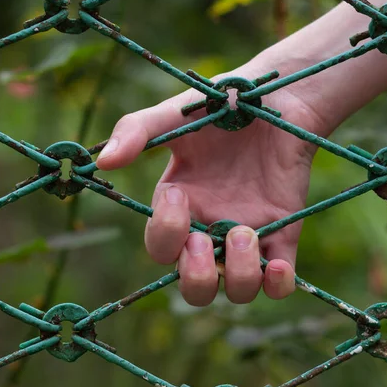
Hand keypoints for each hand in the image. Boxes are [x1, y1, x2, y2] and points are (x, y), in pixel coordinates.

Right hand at [96, 69, 323, 305]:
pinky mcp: (283, 234)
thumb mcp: (177, 113)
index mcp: (180, 205)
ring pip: (236, 290)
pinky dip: (278, 286)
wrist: (278, 97)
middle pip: (194, 286)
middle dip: (196, 276)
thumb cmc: (223, 104)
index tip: (180, 193)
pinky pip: (278, 284)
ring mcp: (248, 235)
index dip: (165, 231)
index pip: (161, 246)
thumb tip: (102, 161)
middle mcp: (211, 228)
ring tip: (245, 233)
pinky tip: (277, 265)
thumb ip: (138, 131)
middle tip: (203, 240)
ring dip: (238, 276)